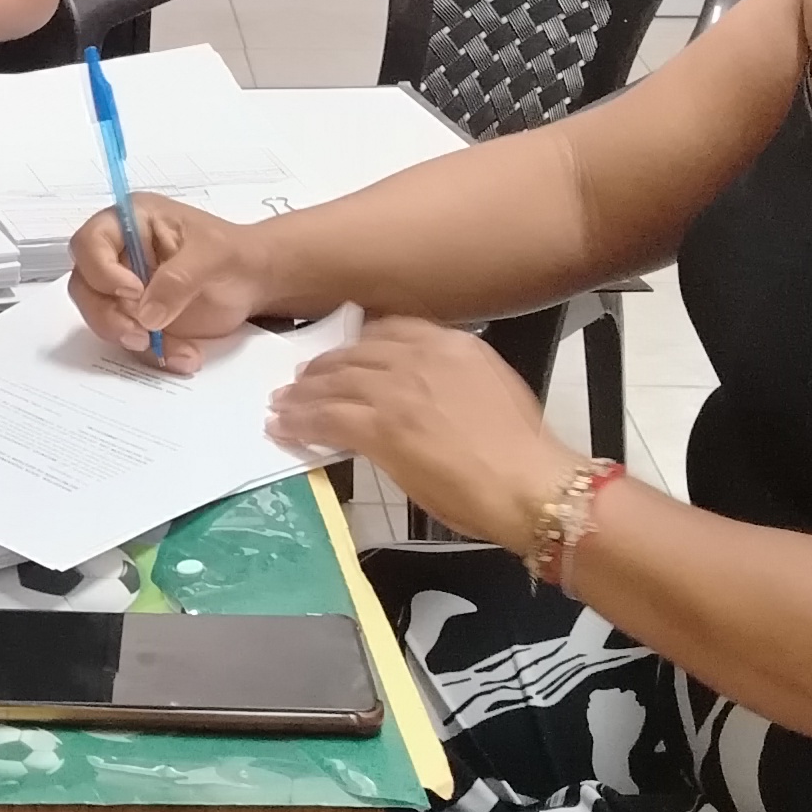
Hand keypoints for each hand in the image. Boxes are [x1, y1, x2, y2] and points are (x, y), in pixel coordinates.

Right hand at [66, 194, 270, 373]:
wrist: (255, 283)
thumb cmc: (236, 253)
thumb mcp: (215, 254)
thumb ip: (180, 277)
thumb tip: (147, 313)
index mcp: (132, 222)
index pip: (90, 242)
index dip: (101, 270)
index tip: (133, 292)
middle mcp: (119, 255)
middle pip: (85, 286)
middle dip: (108, 316)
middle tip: (141, 334)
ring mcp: (124, 290)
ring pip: (102, 319)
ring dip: (132, 340)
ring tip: (176, 349)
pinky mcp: (137, 319)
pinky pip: (129, 341)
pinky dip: (154, 354)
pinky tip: (186, 356)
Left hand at [268, 317, 579, 549]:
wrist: (527, 483)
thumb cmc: (520, 450)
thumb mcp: (490, 389)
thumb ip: (451, 379)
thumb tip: (422, 394)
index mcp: (452, 344)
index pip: (389, 328)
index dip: (357, 342)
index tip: (342, 353)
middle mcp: (420, 357)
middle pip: (354, 353)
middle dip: (323, 368)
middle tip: (301, 379)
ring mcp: (396, 390)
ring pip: (334, 383)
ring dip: (302, 394)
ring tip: (284, 403)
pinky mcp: (379, 427)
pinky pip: (326, 418)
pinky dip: (300, 423)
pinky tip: (285, 428)